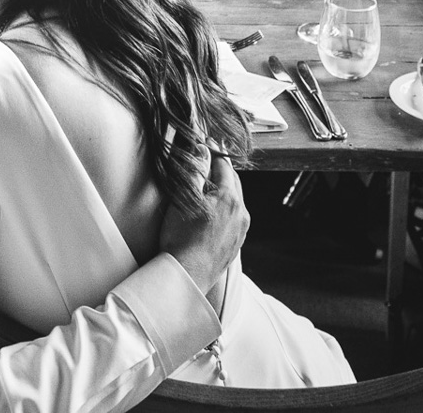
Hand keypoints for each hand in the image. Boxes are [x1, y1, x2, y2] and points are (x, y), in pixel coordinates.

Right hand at [158, 152, 248, 292]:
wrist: (186, 276)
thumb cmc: (181, 239)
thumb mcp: (184, 197)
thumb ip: (195, 169)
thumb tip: (202, 148)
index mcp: (230, 199)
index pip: (224, 165)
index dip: (212, 152)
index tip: (203, 145)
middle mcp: (241, 214)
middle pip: (233, 182)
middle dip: (219, 171)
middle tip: (204, 162)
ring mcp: (240, 231)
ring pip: (234, 201)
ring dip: (222, 190)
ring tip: (205, 187)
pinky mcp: (235, 244)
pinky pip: (233, 218)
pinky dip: (223, 209)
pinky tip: (209, 213)